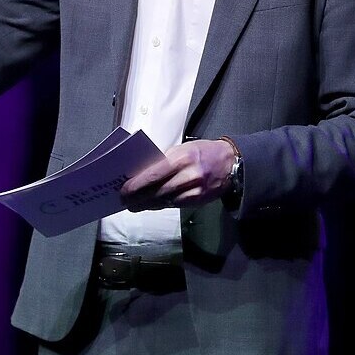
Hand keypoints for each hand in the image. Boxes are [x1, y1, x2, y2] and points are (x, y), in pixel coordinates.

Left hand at [120, 139, 236, 210]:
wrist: (230, 163)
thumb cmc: (202, 152)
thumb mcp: (182, 149)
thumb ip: (164, 160)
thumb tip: (142, 172)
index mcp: (181, 158)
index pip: (154, 174)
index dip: (136, 185)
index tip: (124, 190)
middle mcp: (187, 175)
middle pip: (156, 191)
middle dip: (138, 198)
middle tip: (124, 202)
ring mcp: (193, 190)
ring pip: (164, 201)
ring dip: (146, 205)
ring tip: (134, 206)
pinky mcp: (197, 201)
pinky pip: (173, 205)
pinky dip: (160, 205)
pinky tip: (151, 205)